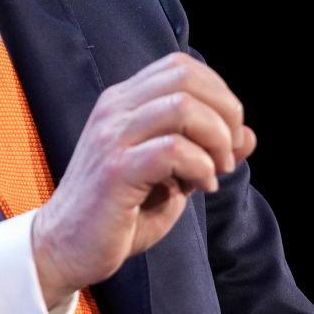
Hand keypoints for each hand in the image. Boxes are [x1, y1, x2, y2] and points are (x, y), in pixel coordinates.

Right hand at [31, 52, 255, 304]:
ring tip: (216, 172)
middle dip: (225, 113)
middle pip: (185, 77)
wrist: (65, 247)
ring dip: (215, 140)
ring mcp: (111, 137)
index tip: (226, 135)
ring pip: (182, 107)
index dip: (219, 94)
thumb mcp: (171, 177)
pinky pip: (172, 150)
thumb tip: (248, 136)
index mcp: (123, 103)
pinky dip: (200, 168)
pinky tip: (199, 188)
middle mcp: (114, 110)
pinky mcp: (114, 170)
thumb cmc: (119, 213)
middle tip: (227, 154)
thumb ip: (205, 152)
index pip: (181, 66)